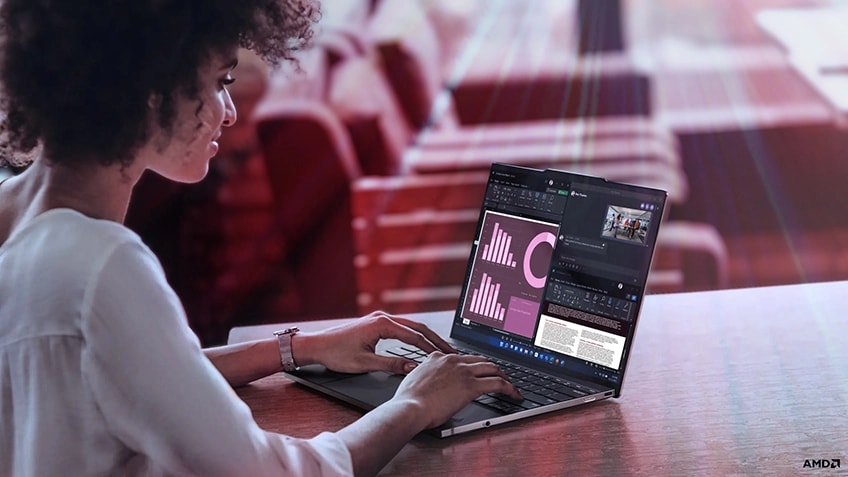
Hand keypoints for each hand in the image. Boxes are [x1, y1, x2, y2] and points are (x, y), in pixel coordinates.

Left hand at [292, 311, 456, 374]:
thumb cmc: (336, 354)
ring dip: (426, 337)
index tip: (446, 357)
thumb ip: (391, 364)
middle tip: (452, 351)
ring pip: (411, 326)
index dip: (432, 347)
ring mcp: (380, 319)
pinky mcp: (377, 324)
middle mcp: (383, 318)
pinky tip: (422, 344)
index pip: (414, 336)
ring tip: (441, 348)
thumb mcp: (365, 363)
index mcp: (382, 324)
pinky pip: (402, 328)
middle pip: (417, 327)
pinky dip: (415, 335)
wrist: (317, 346)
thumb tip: (413, 367)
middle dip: (435, 340)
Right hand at [392, 352, 522, 428]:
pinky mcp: (471, 385)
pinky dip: (510, 388)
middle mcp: (452, 360)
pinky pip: (498, 383)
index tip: (478, 370)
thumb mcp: (415, 380)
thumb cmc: (408, 400)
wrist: (409, 408)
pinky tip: (514, 394)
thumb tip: (432, 384)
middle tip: (499, 376)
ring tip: (510, 385)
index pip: (463, 357)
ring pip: (492, 368)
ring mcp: (463, 371)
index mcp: (438, 357)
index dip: (473, 364)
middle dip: (492, 368)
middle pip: (481, 359)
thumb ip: (427, 377)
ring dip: (504, 376)